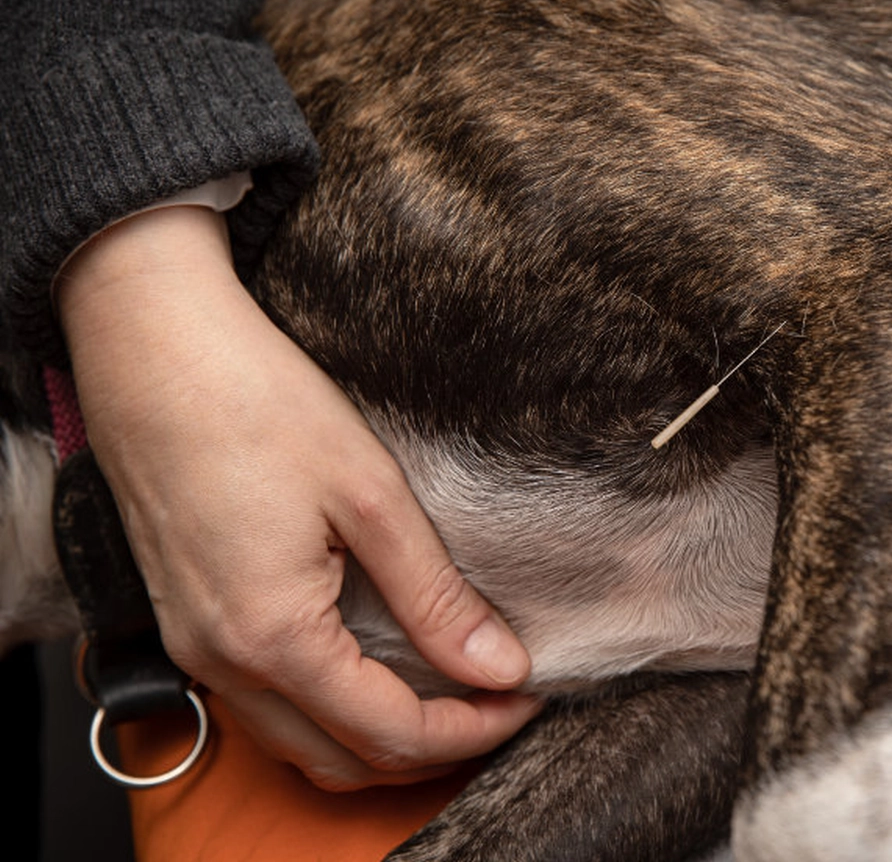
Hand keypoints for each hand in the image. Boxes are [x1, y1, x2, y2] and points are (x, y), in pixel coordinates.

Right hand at [56, 205, 541, 789]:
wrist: (152, 345)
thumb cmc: (256, 401)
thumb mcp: (370, 495)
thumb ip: (434, 595)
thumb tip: (499, 667)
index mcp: (272, 634)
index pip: (390, 733)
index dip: (472, 729)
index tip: (527, 696)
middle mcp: (222, 662)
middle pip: (344, 759)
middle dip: (432, 749)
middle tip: (500, 702)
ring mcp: (194, 647)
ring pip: (300, 742)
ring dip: (379, 737)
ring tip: (452, 690)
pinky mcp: (185, 622)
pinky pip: (265, 705)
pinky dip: (331, 708)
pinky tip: (380, 664)